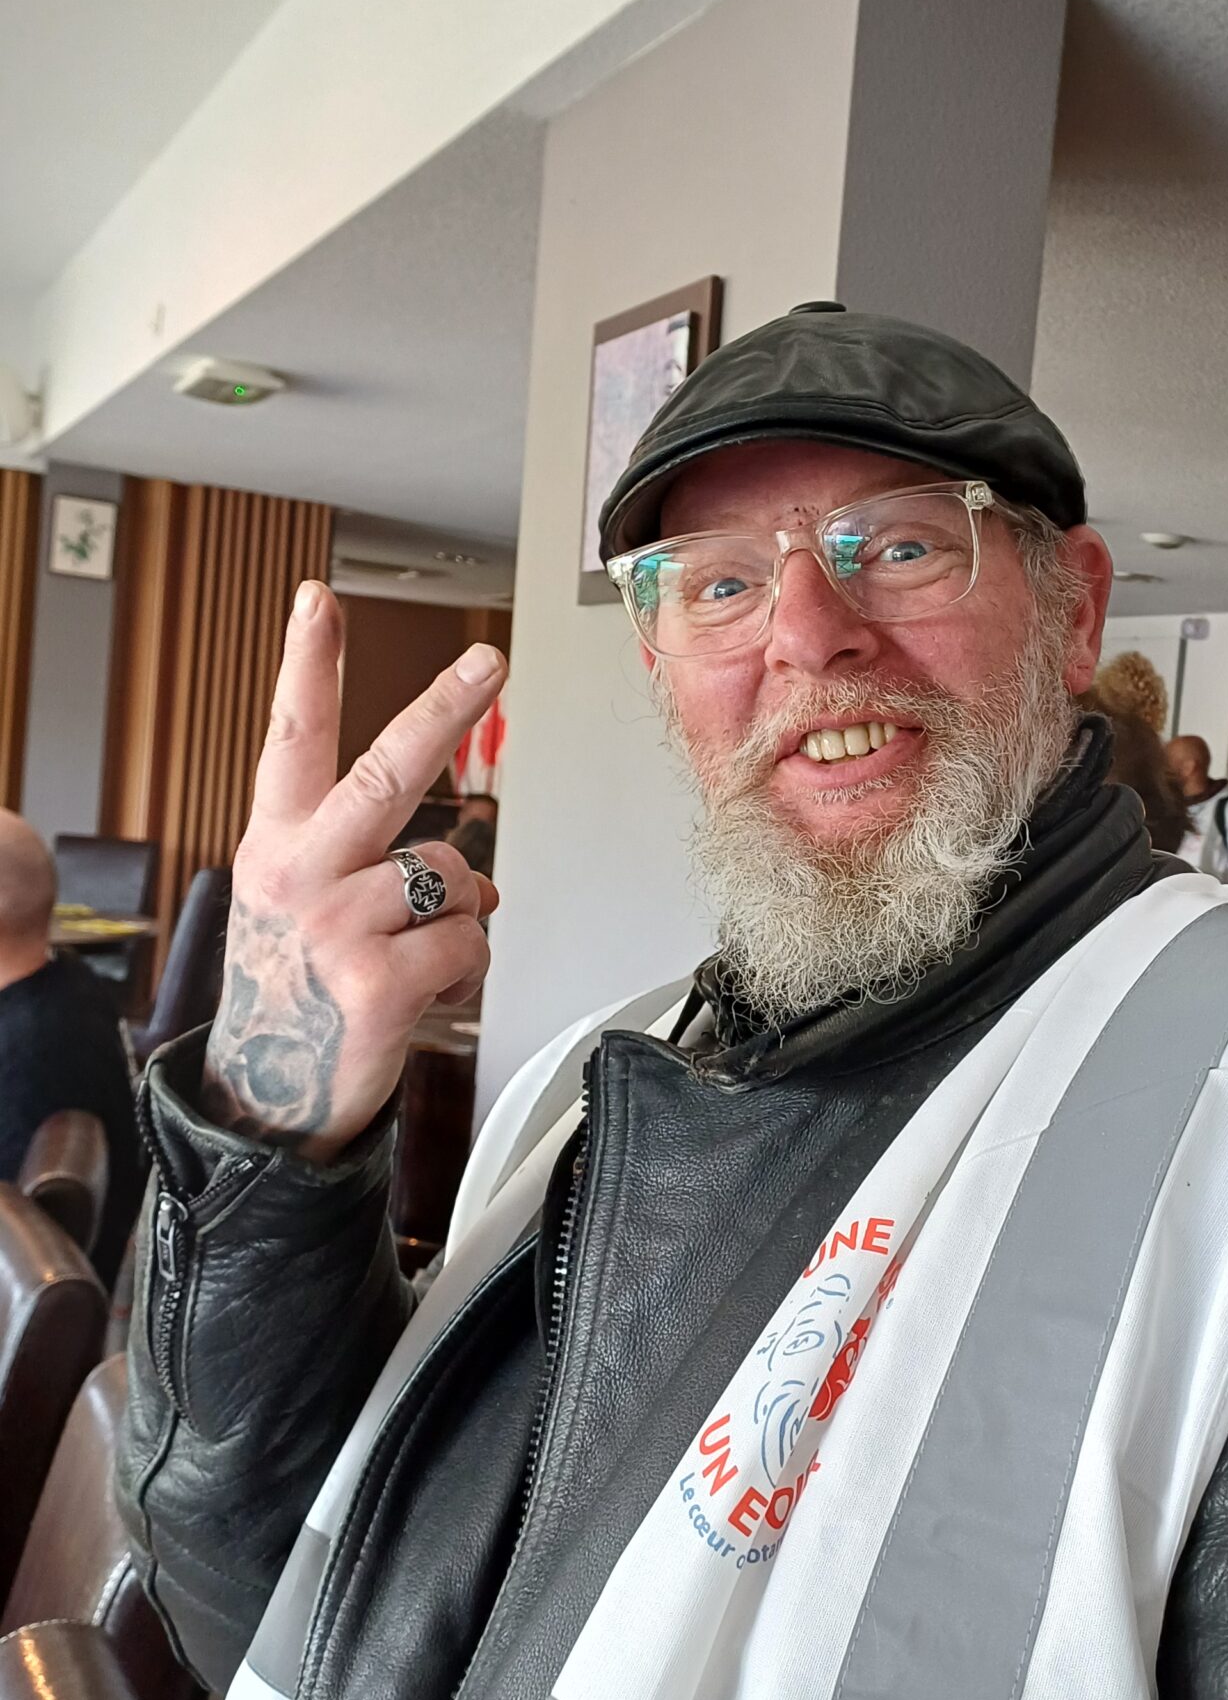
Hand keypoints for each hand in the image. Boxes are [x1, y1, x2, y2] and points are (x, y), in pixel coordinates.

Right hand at [202, 581, 506, 1158]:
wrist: (264, 1101)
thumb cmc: (296, 995)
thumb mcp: (303, 910)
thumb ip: (373, 866)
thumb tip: (472, 873)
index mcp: (278, 844)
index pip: (291, 738)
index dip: (308, 664)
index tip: (318, 598)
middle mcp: (299, 873)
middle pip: (388, 771)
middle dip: (446, 708)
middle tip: (491, 659)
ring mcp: (336, 926)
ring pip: (456, 878)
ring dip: (458, 922)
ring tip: (409, 960)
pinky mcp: (377, 983)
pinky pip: (470, 947)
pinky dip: (466, 976)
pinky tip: (423, 997)